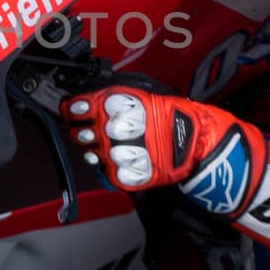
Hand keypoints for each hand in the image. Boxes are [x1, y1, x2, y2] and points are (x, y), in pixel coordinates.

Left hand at [59, 87, 224, 187]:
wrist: (199, 142)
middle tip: (88, 133)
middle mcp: (124, 128)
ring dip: (99, 153)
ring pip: (98, 155)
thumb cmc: (173, 117)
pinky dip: (115, 170)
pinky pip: (112, 174)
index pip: (87, 106)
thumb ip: (118, 97)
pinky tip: (125, 162)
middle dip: (83, 134)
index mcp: (126, 104)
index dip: (75, 108)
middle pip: (86, 133)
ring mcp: (128, 152)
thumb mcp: (146, 94)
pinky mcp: (135, 174)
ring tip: (112, 148)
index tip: (70, 110)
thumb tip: (88, 98)